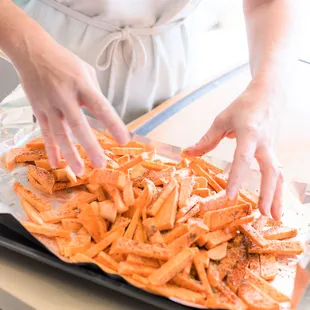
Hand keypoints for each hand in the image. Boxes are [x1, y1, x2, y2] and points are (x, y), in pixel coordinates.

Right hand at [16, 41, 129, 175]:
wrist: (32, 52)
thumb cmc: (64, 62)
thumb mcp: (86, 71)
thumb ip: (95, 93)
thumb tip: (104, 114)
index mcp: (82, 85)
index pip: (101, 107)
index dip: (113, 124)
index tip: (124, 140)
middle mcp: (65, 96)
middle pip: (78, 125)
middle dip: (90, 146)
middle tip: (101, 164)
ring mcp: (49, 105)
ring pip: (59, 134)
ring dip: (69, 154)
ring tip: (79, 171)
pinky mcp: (38, 110)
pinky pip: (45, 133)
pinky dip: (51, 149)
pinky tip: (56, 164)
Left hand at [184, 80, 283, 219]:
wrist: (269, 94)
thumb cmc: (243, 106)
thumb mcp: (221, 120)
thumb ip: (206, 140)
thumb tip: (187, 154)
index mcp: (250, 133)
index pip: (243, 158)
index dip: (237, 177)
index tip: (231, 196)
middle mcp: (264, 143)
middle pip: (271, 170)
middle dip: (267, 193)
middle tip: (262, 215)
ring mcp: (272, 148)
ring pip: (278, 174)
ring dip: (277, 196)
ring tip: (273, 217)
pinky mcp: (274, 151)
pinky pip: (277, 172)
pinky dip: (276, 188)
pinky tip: (273, 201)